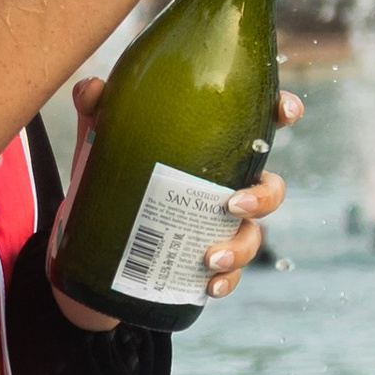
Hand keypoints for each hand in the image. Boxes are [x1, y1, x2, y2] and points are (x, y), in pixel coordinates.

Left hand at [48, 81, 301, 327]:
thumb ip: (96, 107)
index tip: (286, 112)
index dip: (283, 112)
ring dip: (239, 249)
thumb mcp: (100, 138)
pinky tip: (209, 285)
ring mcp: (218, 226)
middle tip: (233, 205)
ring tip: (209, 257)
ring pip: (252, 236)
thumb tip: (91, 90)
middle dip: (263, 198)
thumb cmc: (110, 172)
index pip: (261, 124)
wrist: (88, 237)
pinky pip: (229, 275)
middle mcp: (226, 186)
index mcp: (214, 147)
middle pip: (270, 189)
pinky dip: (225, 281)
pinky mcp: (203, 260)